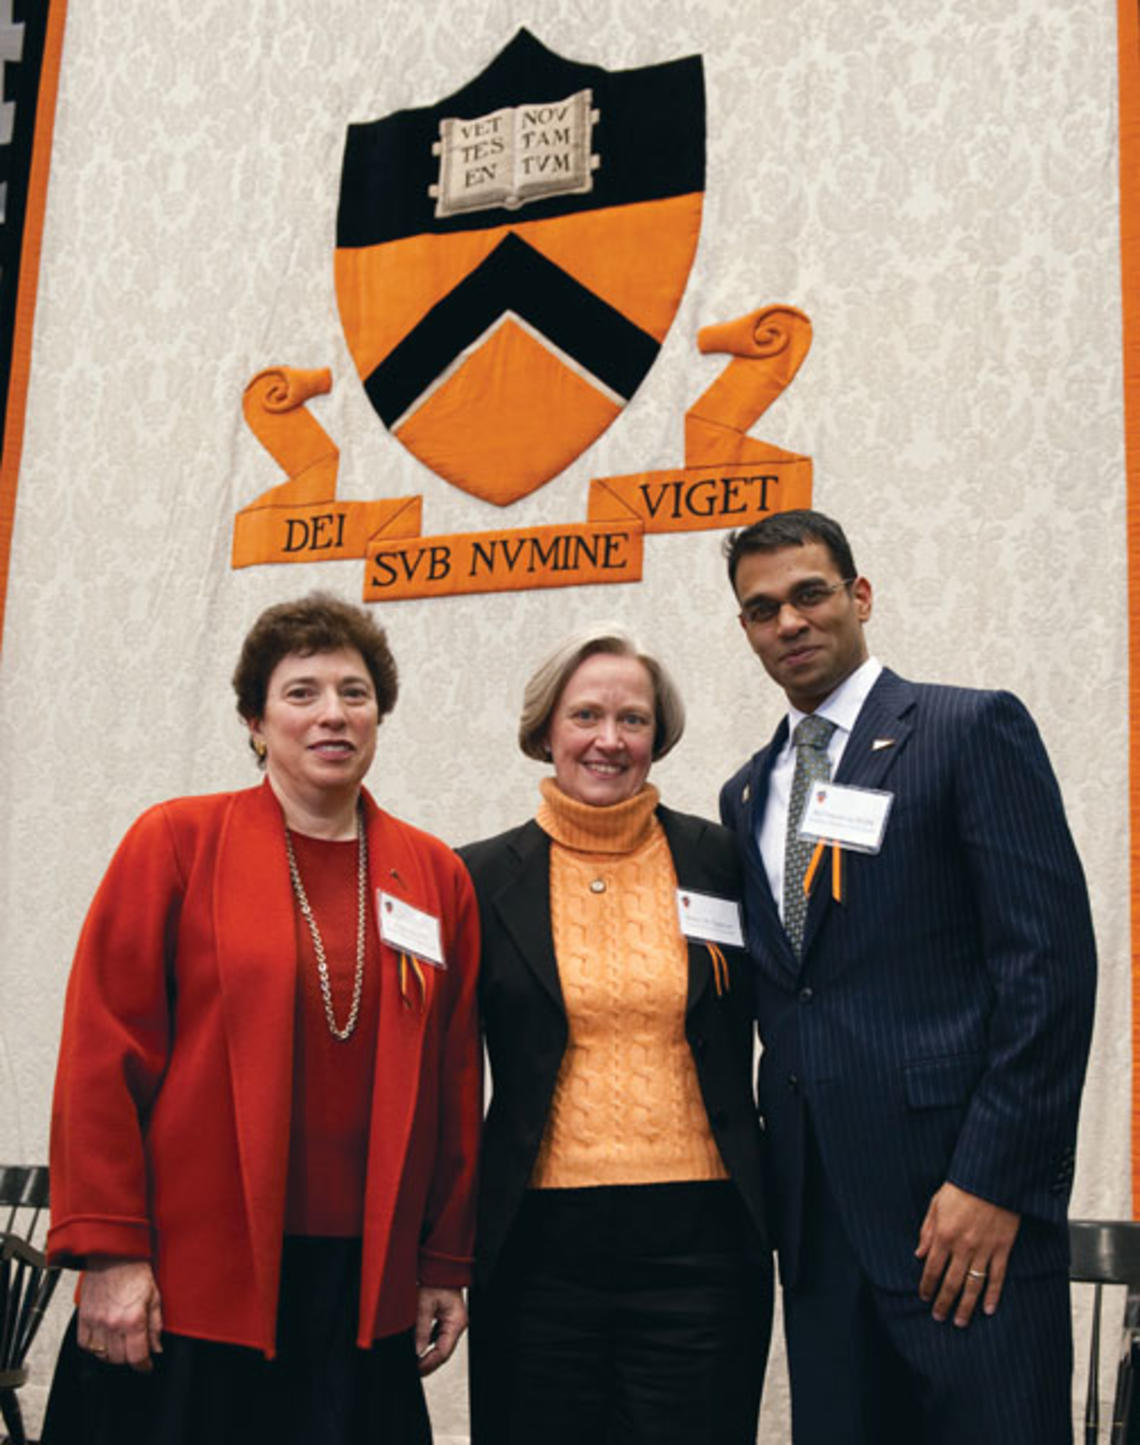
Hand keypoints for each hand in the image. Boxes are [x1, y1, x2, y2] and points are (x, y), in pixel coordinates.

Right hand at [78, 1257, 162, 1370]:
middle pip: (119, 1359)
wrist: (114, 1255)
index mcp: (133, 1319)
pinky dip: (94, 1348)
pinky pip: (85, 1345)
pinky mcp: (84, 1318)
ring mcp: (96, 1322)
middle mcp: (113, 1324)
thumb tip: (157, 1348)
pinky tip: (103, 1341)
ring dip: (113, 1355)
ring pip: (102, 1355)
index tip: (146, 1367)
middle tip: (135, 1350)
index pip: (137, 1356)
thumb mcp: (155, 1297)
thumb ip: (156, 1326)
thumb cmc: (135, 1272)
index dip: (143, 1366)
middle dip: (130, 1358)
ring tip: (120, 1345)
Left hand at [415, 1286, 466, 1375]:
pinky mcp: (446, 1320)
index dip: (429, 1363)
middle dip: (428, 1362)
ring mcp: (452, 1323)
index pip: (444, 1352)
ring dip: (428, 1354)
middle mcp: (457, 1325)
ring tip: (414, 1361)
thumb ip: (421, 1328)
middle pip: (444, 1352)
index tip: (416, 1370)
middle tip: (414, 1370)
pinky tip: (418, 1346)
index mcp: (456, 1322)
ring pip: (441, 1346)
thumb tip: (417, 1350)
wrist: (440, 1266)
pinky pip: (438, 1337)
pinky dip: (428, 1344)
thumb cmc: (436, 1280)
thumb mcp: (424, 1304)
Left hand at [915, 1181, 1019, 1326]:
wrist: (991, 1178)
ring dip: (966, 1306)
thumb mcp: (936, 1204)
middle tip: (939, 1317)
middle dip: (944, 1302)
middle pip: (951, 1282)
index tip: (924, 1297)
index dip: (927, 1286)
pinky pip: (997, 1277)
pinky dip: (993, 1295)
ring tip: (960, 1322)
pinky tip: (988, 1309)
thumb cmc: (962, 1187)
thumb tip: (919, 1255)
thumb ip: (927, 1231)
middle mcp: (962, 1246)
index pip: (932, 1269)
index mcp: (944, 1235)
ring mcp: (984, 1249)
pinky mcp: (1002, 1249)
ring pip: (973, 1285)